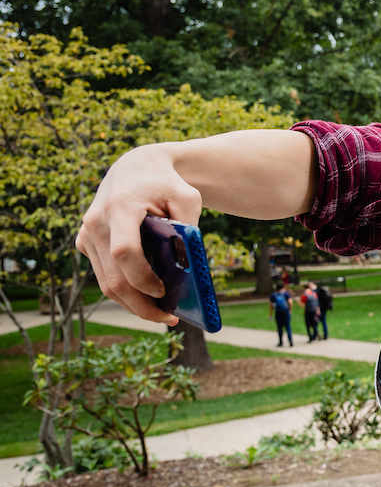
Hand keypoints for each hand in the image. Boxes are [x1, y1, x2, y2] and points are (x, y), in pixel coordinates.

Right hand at [76, 145, 202, 324]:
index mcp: (119, 208)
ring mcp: (86, 234)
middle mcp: (95, 223)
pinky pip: (103, 275)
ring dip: (133, 304)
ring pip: (105, 283)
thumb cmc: (167, 184)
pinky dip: (124, 290)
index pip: (124, 252)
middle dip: (141, 305)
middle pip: (113, 278)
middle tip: (170, 319)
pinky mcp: (86, 242)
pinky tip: (147, 298)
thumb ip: (188, 227)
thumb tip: (188, 266)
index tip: (164, 292)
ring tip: (162, 316)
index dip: (143, 278)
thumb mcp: (188, 197)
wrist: (136, 167)